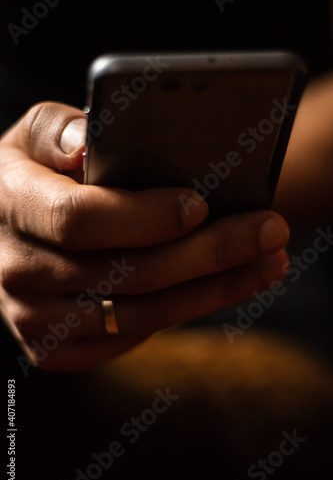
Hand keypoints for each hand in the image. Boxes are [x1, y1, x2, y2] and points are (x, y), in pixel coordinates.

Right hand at [0, 102, 289, 370]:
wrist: (5, 233)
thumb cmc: (32, 175)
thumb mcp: (34, 137)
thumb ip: (59, 131)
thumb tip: (90, 143)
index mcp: (9, 206)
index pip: (79, 220)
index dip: (143, 216)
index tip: (200, 206)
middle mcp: (16, 271)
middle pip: (127, 273)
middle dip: (207, 253)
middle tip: (268, 231)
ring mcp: (33, 319)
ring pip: (140, 314)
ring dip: (212, 290)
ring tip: (266, 262)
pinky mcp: (56, 348)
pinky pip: (130, 338)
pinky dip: (183, 311)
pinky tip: (221, 286)